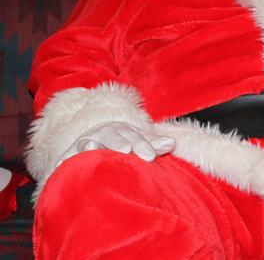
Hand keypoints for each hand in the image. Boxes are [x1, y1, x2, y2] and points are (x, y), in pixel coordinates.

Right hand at [56, 121, 175, 166]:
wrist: (100, 143)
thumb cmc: (126, 146)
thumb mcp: (140, 143)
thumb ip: (155, 144)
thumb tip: (172, 143)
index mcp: (124, 130)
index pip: (134, 135)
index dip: (142, 144)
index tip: (150, 156)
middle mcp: (104, 133)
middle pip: (112, 134)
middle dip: (119, 142)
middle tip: (125, 150)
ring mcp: (86, 142)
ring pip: (88, 141)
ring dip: (90, 144)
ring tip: (91, 148)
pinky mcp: (70, 154)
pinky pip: (66, 156)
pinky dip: (63, 159)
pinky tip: (60, 165)